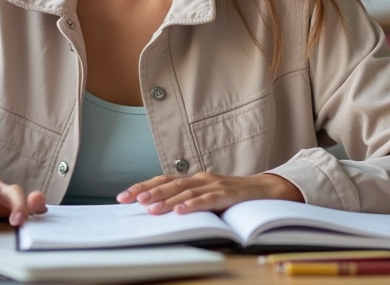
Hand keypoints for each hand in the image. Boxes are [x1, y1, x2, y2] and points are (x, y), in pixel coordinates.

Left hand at [116, 172, 302, 214]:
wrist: (266, 189)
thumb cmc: (232, 195)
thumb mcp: (206, 194)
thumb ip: (186, 198)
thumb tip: (157, 209)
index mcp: (193, 178)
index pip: (163, 180)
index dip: (143, 186)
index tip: (123, 196)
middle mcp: (201, 178)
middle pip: (170, 184)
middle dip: (148, 192)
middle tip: (131, 200)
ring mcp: (214, 184)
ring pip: (186, 192)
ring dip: (166, 200)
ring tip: (151, 208)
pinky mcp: (227, 194)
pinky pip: (207, 200)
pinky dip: (193, 205)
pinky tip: (180, 211)